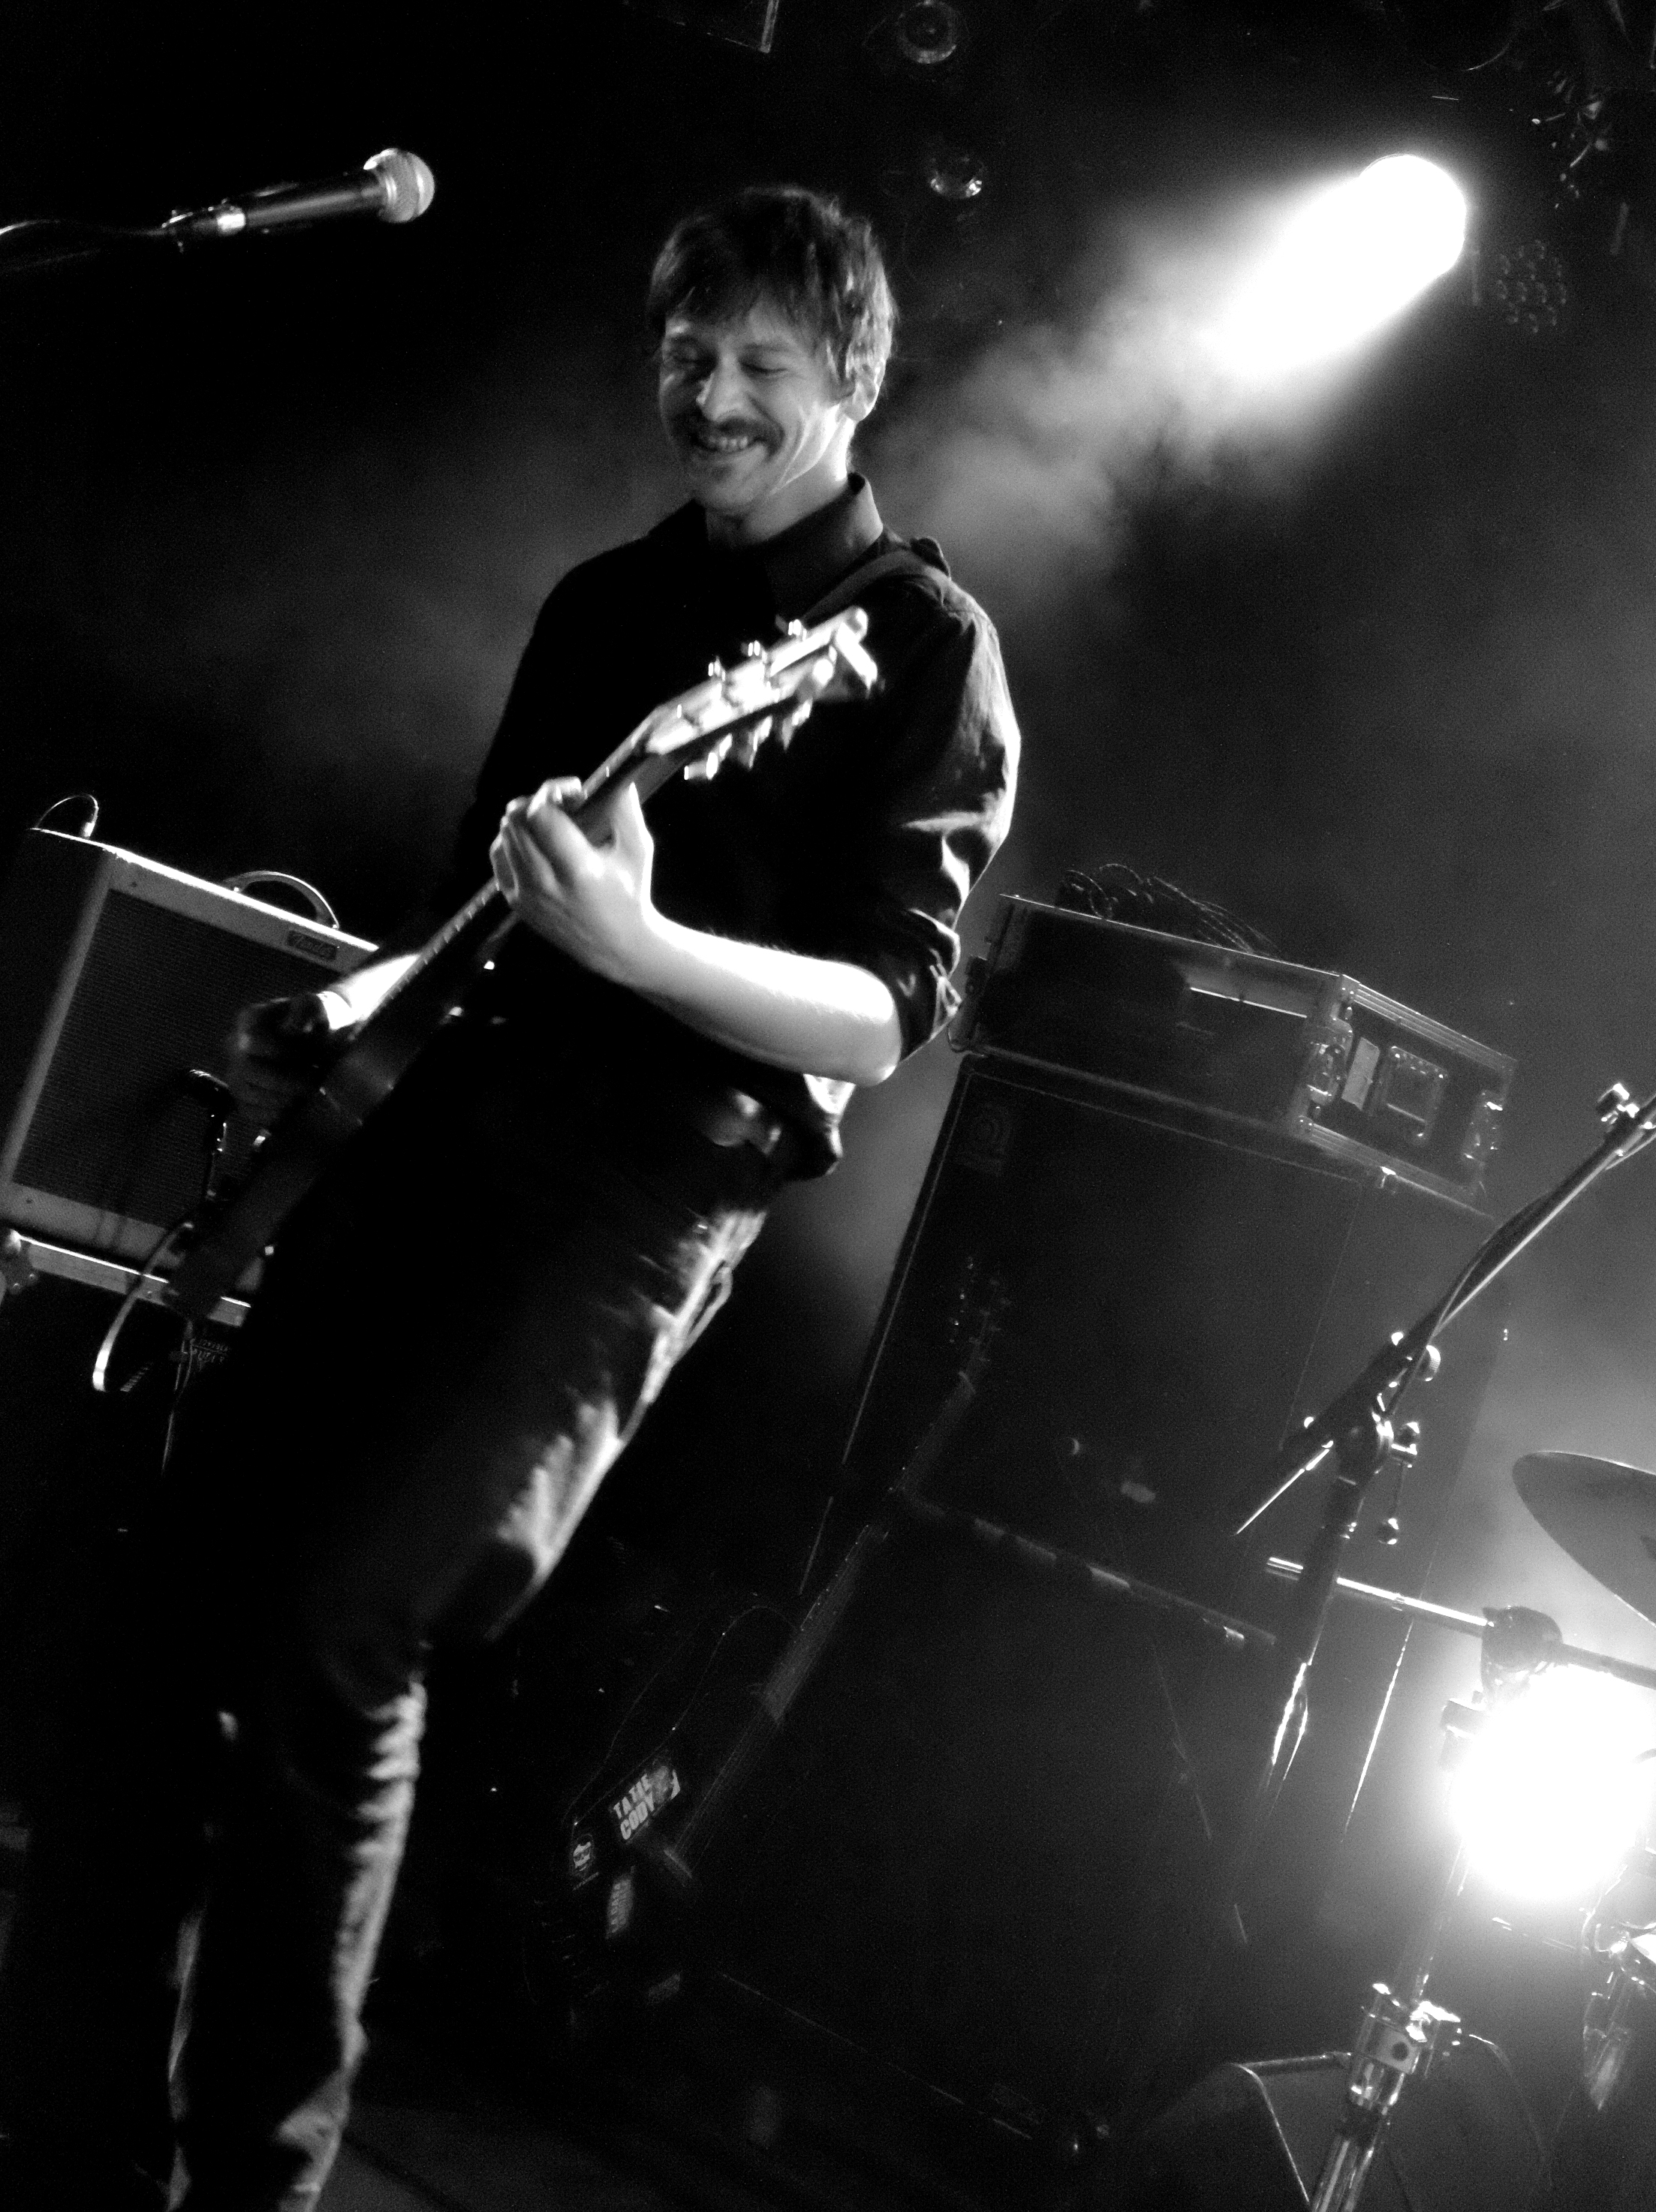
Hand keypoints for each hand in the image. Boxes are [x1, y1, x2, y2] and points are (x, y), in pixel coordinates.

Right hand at [224, 992, 339, 1127]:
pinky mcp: (244, 1096)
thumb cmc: (319, 1021)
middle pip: (246, 1070)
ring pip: (245, 1094)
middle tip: (311, 1085)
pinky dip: (273, 1115)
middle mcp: (234, 1046)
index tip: (305, 1057)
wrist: (324, 1041)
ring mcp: (236, 1072)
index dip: (280, 1052)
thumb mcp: (317, 1007)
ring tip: (305, 1095)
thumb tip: (288, 1030)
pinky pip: (249, 1112)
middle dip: (282, 1081)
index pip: (252, 1041)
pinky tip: (295, 1108)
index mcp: (248, 1020)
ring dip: (280, 1099)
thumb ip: (305, 1009)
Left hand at [490, 779, 658, 984]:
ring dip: (523, 819)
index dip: (552, 791)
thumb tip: (616, 778)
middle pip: (515, 821)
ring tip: (549, 822)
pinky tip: (533, 842)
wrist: (618, 946)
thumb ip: (625, 810)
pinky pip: (498, 856)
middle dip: (536, 801)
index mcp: (578, 870)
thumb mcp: (638, 850)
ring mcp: (525, 895)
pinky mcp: (515, 902)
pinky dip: (511, 841)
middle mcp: (545, 884)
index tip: (573, 791)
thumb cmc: (631, 894)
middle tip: (560, 804)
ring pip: (504, 835)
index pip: (541, 815)